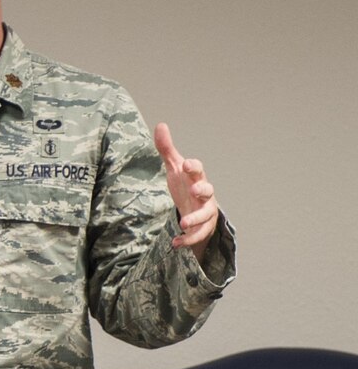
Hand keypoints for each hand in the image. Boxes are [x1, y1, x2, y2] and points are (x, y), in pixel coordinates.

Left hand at [154, 123, 218, 255]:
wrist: (194, 206)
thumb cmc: (185, 183)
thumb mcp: (174, 167)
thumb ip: (166, 148)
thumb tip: (160, 125)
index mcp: (196, 177)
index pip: (198, 169)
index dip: (194, 166)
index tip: (186, 164)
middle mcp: (204, 193)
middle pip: (208, 190)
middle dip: (202, 190)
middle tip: (193, 191)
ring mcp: (205, 210)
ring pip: (206, 215)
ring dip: (196, 220)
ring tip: (183, 225)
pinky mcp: (203, 226)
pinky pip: (199, 234)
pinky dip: (188, 240)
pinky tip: (175, 243)